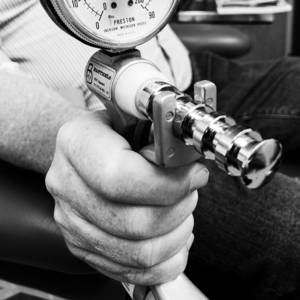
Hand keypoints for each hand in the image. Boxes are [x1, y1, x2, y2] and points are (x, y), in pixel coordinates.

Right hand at [46, 110, 208, 285]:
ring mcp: (73, 222)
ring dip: (176, 234)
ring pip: (140, 253)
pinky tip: (173, 236)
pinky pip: (135, 271)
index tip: (194, 175)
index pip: (121, 177)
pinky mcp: (84, 247)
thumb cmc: (113, 135)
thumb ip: (160, 135)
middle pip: (134, 222)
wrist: (85, 150)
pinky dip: (167, 259)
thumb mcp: (134, 117)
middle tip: (190, 191)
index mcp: (77, 145)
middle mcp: (68, 186)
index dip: (168, 183)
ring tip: (182, 211)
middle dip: (179, 209)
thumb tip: (190, 159)